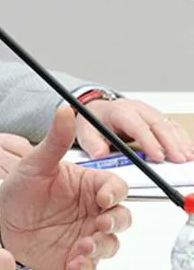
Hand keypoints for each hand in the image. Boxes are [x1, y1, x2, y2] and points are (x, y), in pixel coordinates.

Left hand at [0, 107, 130, 269]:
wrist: (0, 218)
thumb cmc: (21, 189)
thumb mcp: (35, 163)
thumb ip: (54, 140)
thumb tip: (65, 110)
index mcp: (88, 187)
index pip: (115, 188)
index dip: (114, 194)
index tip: (102, 198)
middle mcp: (92, 212)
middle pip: (122, 217)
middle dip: (115, 223)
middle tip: (99, 225)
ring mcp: (86, 235)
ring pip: (110, 243)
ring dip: (102, 246)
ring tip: (83, 246)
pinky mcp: (75, 257)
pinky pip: (90, 265)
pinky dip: (85, 266)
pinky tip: (74, 262)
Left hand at [79, 98, 193, 162]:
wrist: (99, 111)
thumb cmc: (95, 121)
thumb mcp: (86, 132)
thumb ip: (92, 144)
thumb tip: (100, 154)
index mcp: (120, 111)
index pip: (137, 126)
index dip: (149, 141)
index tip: (158, 156)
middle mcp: (138, 109)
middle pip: (158, 125)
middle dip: (170, 143)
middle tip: (179, 160)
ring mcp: (150, 113)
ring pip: (169, 125)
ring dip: (180, 142)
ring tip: (188, 158)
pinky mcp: (158, 118)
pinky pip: (173, 128)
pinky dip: (183, 139)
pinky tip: (190, 151)